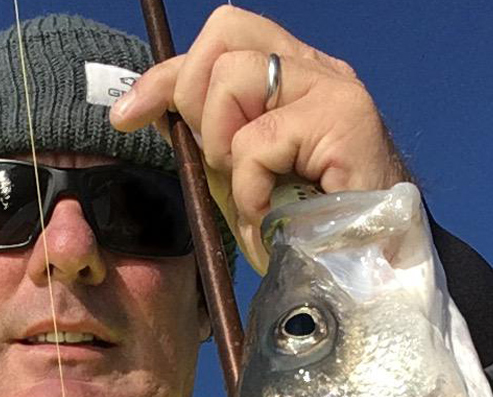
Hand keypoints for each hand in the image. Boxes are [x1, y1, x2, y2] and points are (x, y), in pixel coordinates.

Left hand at [111, 6, 410, 272]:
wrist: (364, 267)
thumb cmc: (303, 225)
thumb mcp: (238, 174)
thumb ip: (205, 135)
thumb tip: (150, 108)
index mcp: (294, 74)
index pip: (222, 39)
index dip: (166, 73)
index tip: (127, 115)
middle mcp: (317, 69)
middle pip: (225, 32)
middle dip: (195, 101)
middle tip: (218, 162)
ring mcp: (334, 88)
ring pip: (234, 77)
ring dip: (223, 146)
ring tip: (251, 189)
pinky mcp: (345, 120)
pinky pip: (257, 140)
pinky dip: (249, 188)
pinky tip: (268, 214)